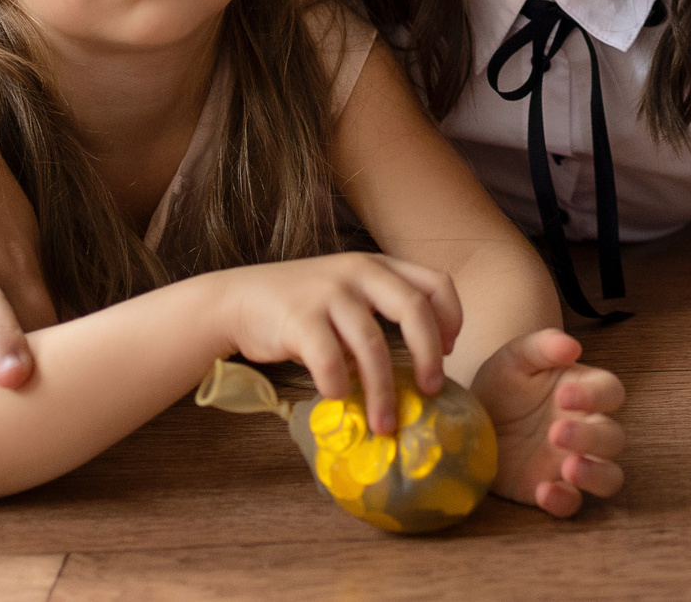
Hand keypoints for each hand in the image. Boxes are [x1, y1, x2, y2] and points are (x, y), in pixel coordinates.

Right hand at [224, 253, 463, 436]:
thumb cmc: (303, 306)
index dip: (451, 318)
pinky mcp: (299, 316)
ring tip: (384, 423)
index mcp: (378, 266)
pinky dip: (338, 384)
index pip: (435, 283)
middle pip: (413, 310)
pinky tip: (338, 397)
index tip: (450, 351)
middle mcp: (358, 271)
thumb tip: (421, 368)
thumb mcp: (349, 294)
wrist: (239, 300)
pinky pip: (330, 358)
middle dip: (429, 355)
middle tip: (432, 390)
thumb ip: (381, 313)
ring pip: (372, 345)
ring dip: (383, 391)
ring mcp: (329, 292)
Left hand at [473, 329, 626, 516]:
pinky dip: (564, 501)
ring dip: (595, 475)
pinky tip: (543, 491)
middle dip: (591, 437)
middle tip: (556, 432)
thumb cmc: (502, 386)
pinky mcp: (554, 490)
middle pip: (613, 437)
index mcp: (586, 392)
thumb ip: (543, 346)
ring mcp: (573, 464)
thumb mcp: (514, 358)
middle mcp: (587, 429)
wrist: (469, 423)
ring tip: (569, 469)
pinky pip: (573, 504)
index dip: (595, 396)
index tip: (564, 396)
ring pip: (609, 477)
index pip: (610, 392)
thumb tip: (572, 346)